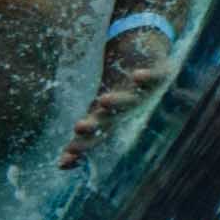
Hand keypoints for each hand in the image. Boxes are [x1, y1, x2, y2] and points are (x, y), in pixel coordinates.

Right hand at [61, 21, 175, 165]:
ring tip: (102, 101)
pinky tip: (136, 76)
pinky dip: (147, 78)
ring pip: (130, 100)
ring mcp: (145, 94)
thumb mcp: (97, 107)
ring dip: (117, 102)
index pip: (92, 136)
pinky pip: (154, 78)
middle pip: (109, 120)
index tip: (63, 160)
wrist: (152, 59)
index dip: (80, 147)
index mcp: (111, 118)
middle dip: (94, 126)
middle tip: (78, 127)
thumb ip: (81, 127)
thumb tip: (59, 161)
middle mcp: (128, 111)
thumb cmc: (120, 86)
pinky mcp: (160, 75)